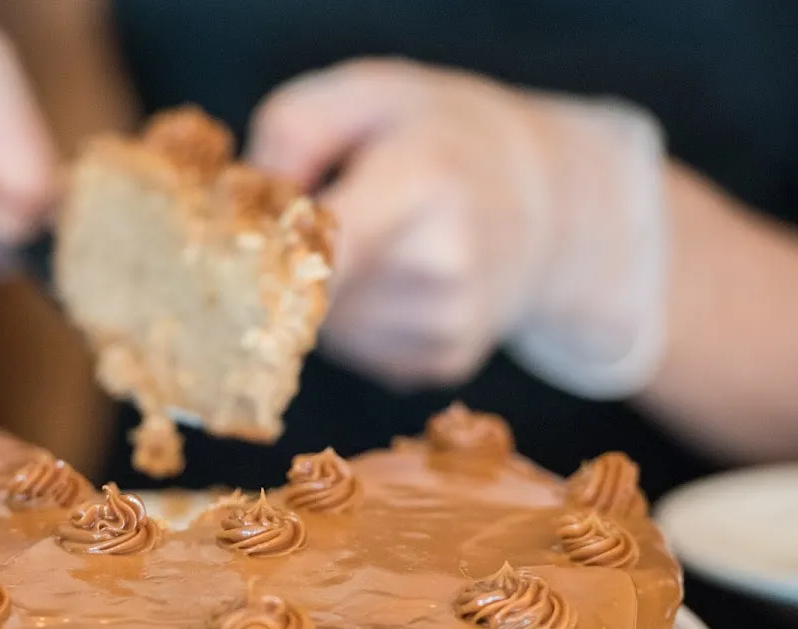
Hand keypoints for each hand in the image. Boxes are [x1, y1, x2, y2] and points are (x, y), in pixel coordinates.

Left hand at [248, 58, 667, 398]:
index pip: (327, 251)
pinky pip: (358, 352)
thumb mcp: (367, 94)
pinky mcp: (443, 361)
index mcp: (422, 183)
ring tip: (381, 245)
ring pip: (328, 329)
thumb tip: (252, 206)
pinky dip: (358, 321)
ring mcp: (447, 322)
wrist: (549, 199)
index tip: (255, 244)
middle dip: (300, 265)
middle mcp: (441, 265)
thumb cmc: (439, 137)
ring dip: (329, 295)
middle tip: (335, 217)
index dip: (272, 258)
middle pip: (311, 292)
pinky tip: (398, 280)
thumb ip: (293, 132)